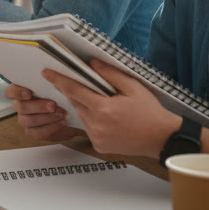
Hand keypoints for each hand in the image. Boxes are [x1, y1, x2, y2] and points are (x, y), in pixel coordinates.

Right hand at [7, 83, 81, 141]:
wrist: (71, 114)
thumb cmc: (62, 97)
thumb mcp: (57, 86)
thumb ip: (50, 81)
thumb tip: (50, 73)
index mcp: (22, 92)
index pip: (10, 91)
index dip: (17, 92)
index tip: (29, 93)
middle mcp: (21, 106)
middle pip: (21, 107)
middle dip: (38, 106)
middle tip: (53, 105)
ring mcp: (26, 120)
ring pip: (28, 120)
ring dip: (46, 117)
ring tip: (61, 113)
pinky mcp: (33, 132)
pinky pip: (37, 132)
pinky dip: (51, 127)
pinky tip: (61, 122)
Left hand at [40, 59, 180, 155]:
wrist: (162, 138)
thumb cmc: (150, 112)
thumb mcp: (133, 87)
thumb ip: (110, 74)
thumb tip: (91, 63)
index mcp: (103, 109)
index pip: (74, 90)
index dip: (59, 80)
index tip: (46, 72)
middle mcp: (96, 125)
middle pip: (76, 103)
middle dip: (76, 92)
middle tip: (85, 86)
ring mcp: (97, 138)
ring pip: (81, 116)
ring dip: (86, 107)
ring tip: (104, 104)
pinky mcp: (99, 147)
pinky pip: (89, 129)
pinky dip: (92, 121)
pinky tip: (107, 119)